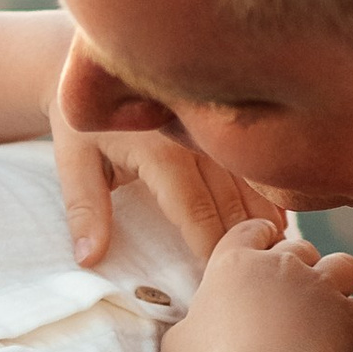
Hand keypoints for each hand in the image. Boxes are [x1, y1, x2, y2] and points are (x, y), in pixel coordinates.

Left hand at [50, 86, 282, 270]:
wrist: (91, 71)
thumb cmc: (81, 125)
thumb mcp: (73, 164)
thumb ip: (84, 211)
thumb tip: (90, 259)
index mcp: (160, 149)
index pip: (195, 209)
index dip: (210, 246)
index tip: (218, 280)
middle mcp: (195, 139)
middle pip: (230, 201)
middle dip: (242, 241)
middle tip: (255, 278)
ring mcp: (213, 132)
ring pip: (250, 184)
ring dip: (264, 219)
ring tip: (274, 254)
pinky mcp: (222, 128)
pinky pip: (252, 168)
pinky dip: (268, 195)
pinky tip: (278, 222)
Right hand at [160, 220, 352, 351]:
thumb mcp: (178, 343)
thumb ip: (187, 330)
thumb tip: (187, 336)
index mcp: (235, 263)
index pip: (250, 230)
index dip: (259, 237)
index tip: (262, 250)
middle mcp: (281, 265)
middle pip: (301, 246)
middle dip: (302, 264)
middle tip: (294, 294)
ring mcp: (320, 288)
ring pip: (346, 266)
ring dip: (343, 281)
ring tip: (336, 303)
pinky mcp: (350, 317)